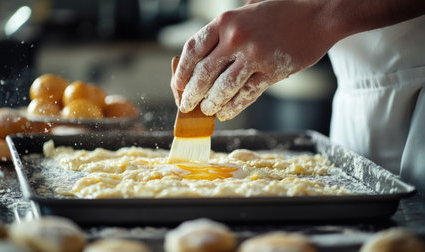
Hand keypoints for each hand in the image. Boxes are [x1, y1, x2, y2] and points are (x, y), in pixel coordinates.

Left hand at [171, 0, 339, 120]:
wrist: (317, 15)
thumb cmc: (278, 14)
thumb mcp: (244, 15)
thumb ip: (224, 37)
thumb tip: (201, 68)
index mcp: (225, 22)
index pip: (193, 50)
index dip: (182, 72)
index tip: (178, 85)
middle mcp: (236, 38)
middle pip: (204, 73)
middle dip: (192, 94)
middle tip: (187, 106)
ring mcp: (255, 56)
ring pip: (223, 88)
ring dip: (211, 103)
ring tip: (207, 111)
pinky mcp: (272, 71)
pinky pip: (247, 95)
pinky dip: (234, 107)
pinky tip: (226, 113)